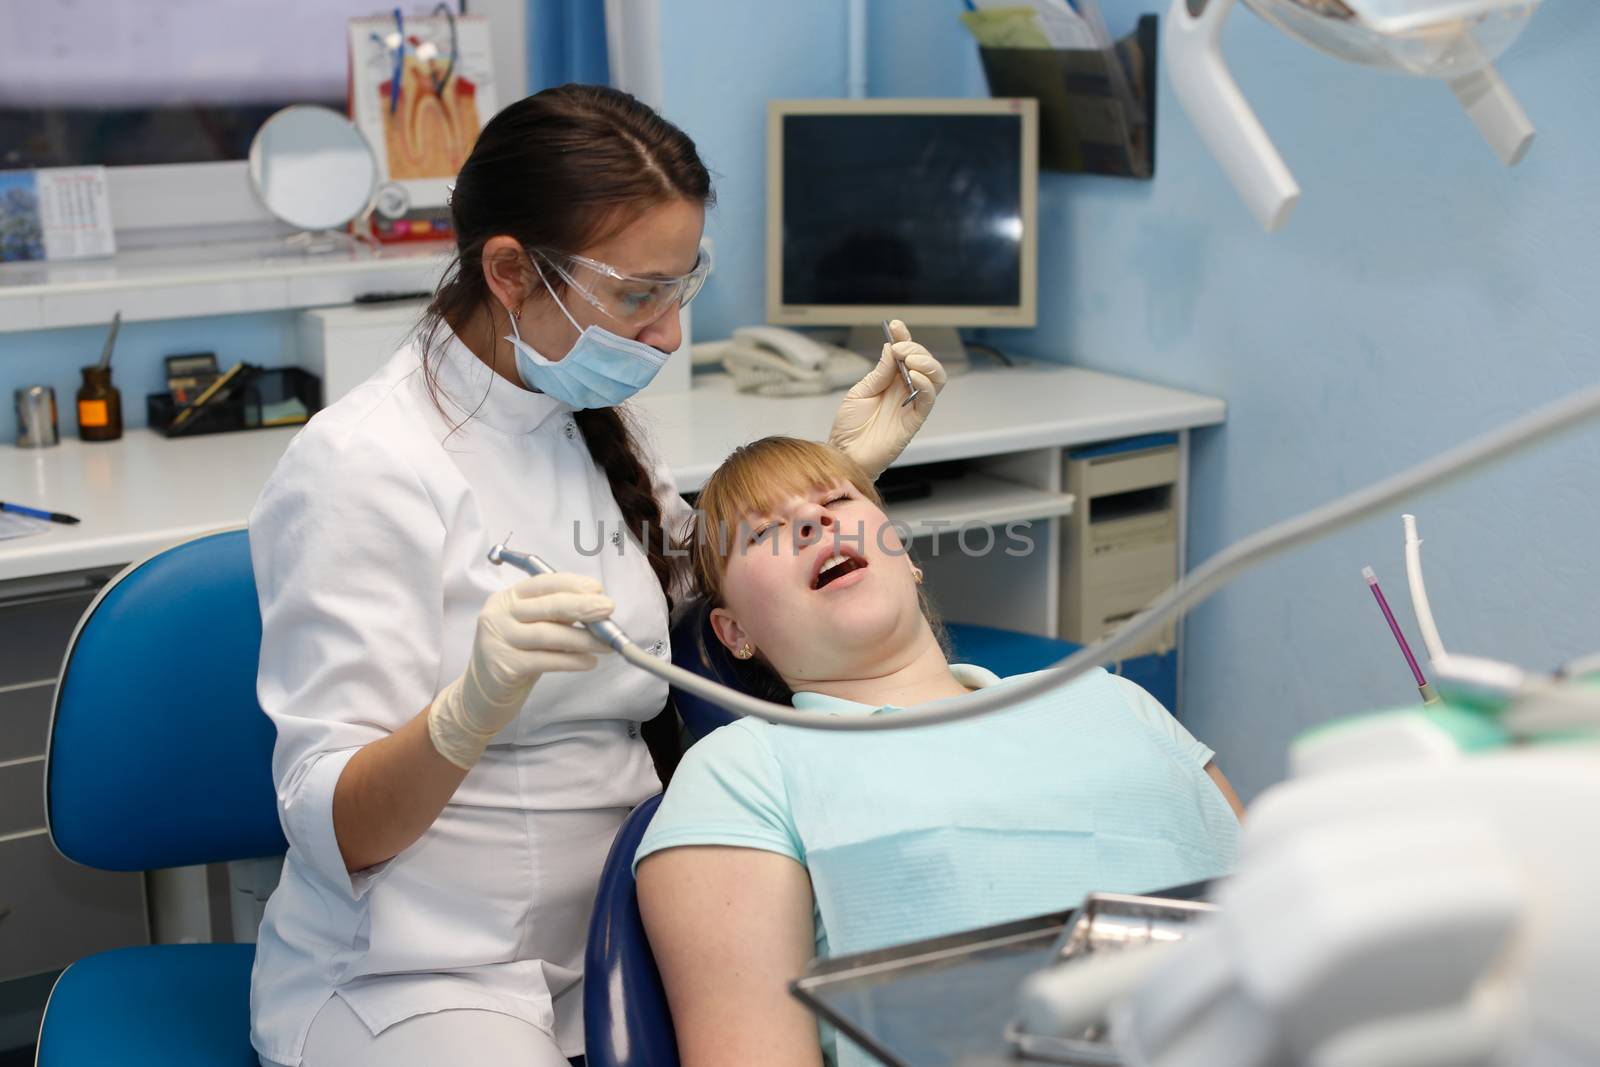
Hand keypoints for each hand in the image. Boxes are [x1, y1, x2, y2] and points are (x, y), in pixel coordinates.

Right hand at [427, 573, 613, 768]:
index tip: (597, 589)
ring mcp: (498, 640)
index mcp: (507, 598)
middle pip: (547, 606)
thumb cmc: (514, 656)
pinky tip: (588, 663)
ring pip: (548, 634)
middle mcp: (498, 614)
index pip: (542, 583)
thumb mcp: (530, 629)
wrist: (479, 696)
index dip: (572, 584)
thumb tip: (594, 608)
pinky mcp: (504, 666)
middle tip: (609, 609)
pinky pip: (545, 660)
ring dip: (583, 638)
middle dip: (582, 606)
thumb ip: (554, 617)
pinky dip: (571, 661)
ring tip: (607, 644)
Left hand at [827, 319, 947, 477]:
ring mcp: (910, 405)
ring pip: (935, 378)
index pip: (905, 354)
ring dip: (927, 363)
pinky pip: (928, 400)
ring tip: (909, 360)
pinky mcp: (914, 421)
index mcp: (890, 382)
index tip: (896, 326)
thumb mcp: (859, 393)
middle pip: (924, 363)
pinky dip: (926, 384)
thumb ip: (879, 373)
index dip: (904, 338)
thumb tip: (891, 349)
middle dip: (915, 349)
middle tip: (899, 349)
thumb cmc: (849, 428)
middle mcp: (904, 391)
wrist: (844, 455)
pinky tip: (915, 375)